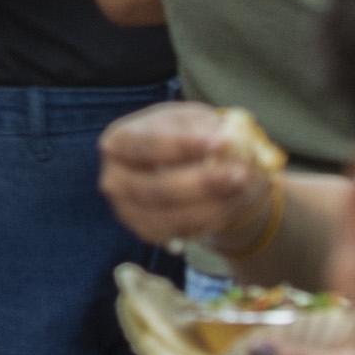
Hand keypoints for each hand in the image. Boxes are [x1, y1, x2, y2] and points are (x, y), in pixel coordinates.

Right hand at [97, 100, 267, 252]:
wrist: (182, 164)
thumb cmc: (186, 135)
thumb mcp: (195, 119)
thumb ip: (208, 129)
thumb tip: (228, 143)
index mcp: (119, 140)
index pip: (148, 144)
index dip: (183, 145)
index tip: (219, 142)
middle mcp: (114, 177)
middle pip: (156, 189)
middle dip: (201, 184)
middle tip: (240, 174)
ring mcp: (126, 209)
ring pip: (168, 218)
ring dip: (210, 207)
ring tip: (240, 190)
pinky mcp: (144, 231)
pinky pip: (176, 234)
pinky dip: (205, 223)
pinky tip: (226, 206)